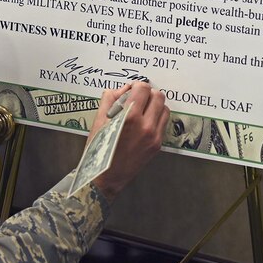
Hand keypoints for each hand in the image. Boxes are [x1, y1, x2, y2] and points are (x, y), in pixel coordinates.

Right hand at [88, 82, 168, 202]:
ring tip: (142, 110)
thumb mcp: (98, 121)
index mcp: (129, 117)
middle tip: (138, 99)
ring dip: (155, 105)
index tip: (131, 90)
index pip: (143, 88)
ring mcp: (154, 136)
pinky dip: (156, 118)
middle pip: (158, 96)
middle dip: (148, 94)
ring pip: (164, 109)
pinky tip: (145, 122)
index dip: (137, 85)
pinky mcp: (157, 145)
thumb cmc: (98, 150)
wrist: (105, 177)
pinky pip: (163, 123)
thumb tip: (123, 89)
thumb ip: (110, 99)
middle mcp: (145, 126)